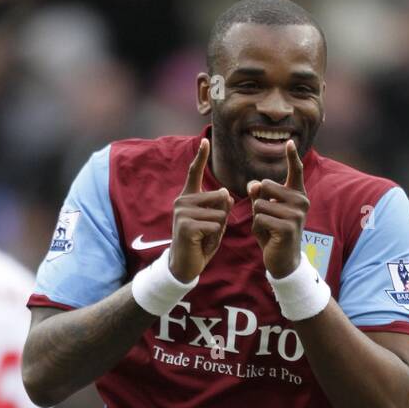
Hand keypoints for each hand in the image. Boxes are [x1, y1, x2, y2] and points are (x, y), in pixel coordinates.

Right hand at [169, 138, 233, 281]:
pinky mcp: (186, 225)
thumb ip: (221, 208)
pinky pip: (214, 225)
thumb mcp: (215, 224)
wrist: (184, 266)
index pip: (194, 173)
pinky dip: (213, 237)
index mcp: (188, 197)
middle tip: (208, 232)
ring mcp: (182, 212)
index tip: (205, 141)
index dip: (200, 157)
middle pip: (219, 198)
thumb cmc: (200, 243)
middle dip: (222, 218)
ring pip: (219, 214)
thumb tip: (226, 194)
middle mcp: (182, 200)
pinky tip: (201, 243)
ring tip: (204, 238)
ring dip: (218, 229)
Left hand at [248, 140, 309, 278]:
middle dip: (258, 202)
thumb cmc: (273, 232)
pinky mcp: (288, 227)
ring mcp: (296, 214)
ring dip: (257, 217)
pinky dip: (258, 227)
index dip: (292, 156)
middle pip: (265, 185)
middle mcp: (301, 201)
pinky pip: (260, 218)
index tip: (289, 141)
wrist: (283, 260)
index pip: (296, 171)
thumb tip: (254, 184)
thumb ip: (258, 195)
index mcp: (298, 194)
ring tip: (268, 229)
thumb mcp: (264, 210)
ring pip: (259, 204)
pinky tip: (268, 237)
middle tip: (268, 219)